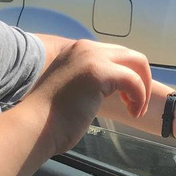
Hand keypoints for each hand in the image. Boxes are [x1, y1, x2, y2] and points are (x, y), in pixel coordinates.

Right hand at [26, 40, 151, 153]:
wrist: (33, 127)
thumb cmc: (49, 119)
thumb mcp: (72, 89)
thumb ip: (89, 81)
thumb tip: (109, 88)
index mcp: (77, 51)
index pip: (115, 55)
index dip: (128, 75)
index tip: (127, 98)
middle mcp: (85, 48)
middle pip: (130, 55)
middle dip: (141, 79)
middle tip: (138, 104)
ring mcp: (91, 57)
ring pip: (137, 62)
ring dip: (143, 88)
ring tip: (136, 109)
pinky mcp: (98, 72)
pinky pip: (133, 81)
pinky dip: (139, 97)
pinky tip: (133, 112)